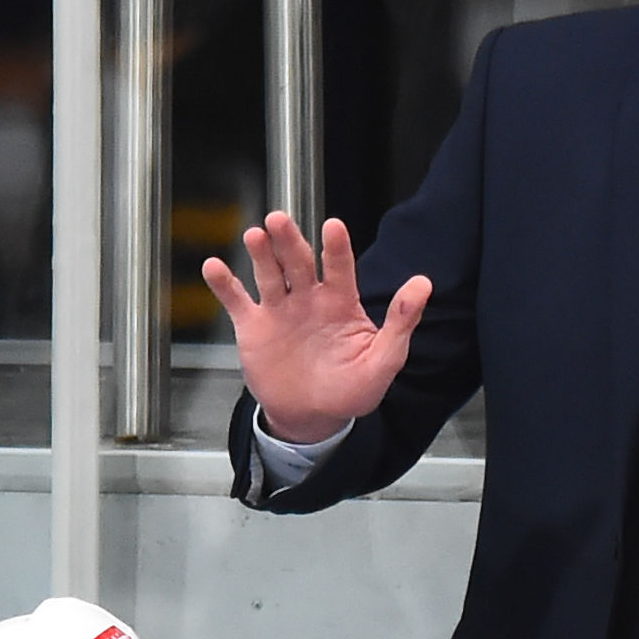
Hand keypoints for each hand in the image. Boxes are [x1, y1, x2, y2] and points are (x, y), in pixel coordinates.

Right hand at [201, 213, 430, 444]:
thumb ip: (401, 322)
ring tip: (256, 235)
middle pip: (299, 261)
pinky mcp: (253, 326)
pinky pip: (237, 300)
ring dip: (261, 253)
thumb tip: (423, 284)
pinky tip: (214, 267)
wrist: (313, 417)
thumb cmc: (351, 389)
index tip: (333, 227)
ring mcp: (279, 310)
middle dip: (290, 240)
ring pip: (268, 273)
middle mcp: (309, 298)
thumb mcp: (384, 360)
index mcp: (341, 302)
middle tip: (280, 220)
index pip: (340, 267)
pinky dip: (224, 284)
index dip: (336, 247)